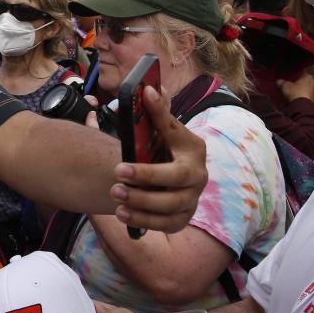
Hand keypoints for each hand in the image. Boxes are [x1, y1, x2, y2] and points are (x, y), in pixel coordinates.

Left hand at [112, 86, 206, 232]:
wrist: (164, 182)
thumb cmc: (161, 152)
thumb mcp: (161, 132)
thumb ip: (157, 112)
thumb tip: (149, 88)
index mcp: (192, 148)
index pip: (176, 132)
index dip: (160, 117)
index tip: (143, 100)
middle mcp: (198, 175)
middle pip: (177, 178)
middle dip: (147, 176)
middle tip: (117, 170)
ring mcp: (191, 199)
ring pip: (170, 206)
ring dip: (141, 201)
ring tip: (115, 193)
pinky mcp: (181, 218)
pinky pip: (165, 224)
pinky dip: (143, 220)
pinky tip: (122, 213)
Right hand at [278, 72, 313, 103]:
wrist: (302, 107)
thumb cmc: (296, 94)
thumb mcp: (285, 85)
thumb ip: (282, 82)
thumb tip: (279, 82)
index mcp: (309, 77)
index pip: (303, 73)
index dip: (296, 76)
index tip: (292, 79)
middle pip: (306, 83)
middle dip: (300, 85)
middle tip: (292, 88)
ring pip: (308, 91)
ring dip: (302, 93)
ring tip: (294, 96)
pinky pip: (309, 99)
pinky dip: (304, 100)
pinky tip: (298, 102)